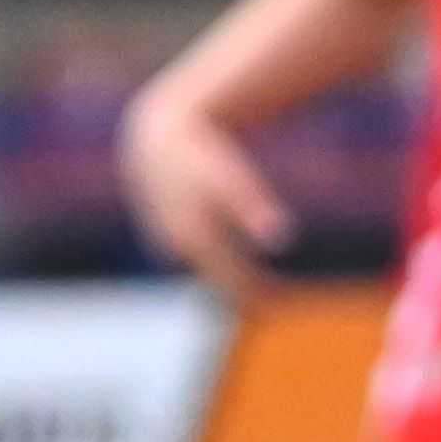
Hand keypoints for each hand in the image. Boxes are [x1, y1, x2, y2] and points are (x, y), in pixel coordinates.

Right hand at [116, 92, 292, 308]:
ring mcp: (166, 241)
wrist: (157, 136)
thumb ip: (253, 208)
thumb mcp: (232, 177)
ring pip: (203, 270)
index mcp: (194, 239)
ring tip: (258, 292)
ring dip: (228, 282)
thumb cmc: (201, 154)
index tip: (283, 302)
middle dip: (245, 293)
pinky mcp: (163, 231)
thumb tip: (279, 239)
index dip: (258, 292)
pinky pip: (193, 257)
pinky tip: (229, 266)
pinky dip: (214, 265)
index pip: (232, 280)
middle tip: (275, 305)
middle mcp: (177, 247)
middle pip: (216, 281)